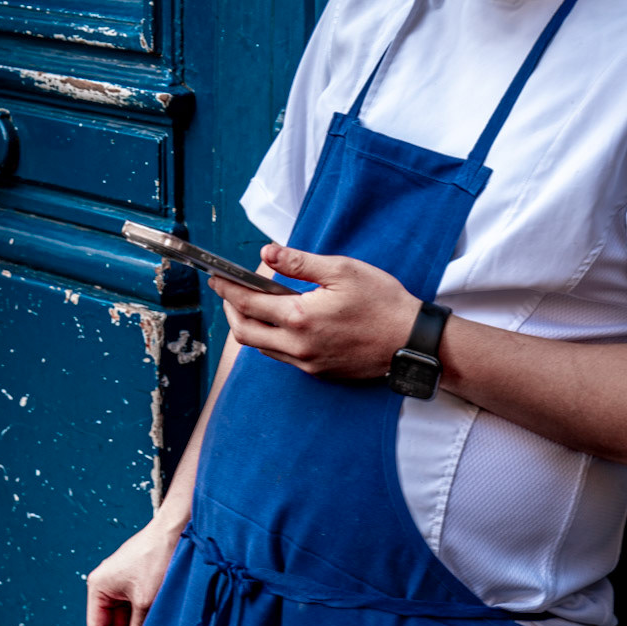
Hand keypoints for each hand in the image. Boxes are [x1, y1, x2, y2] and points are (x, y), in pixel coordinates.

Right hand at [86, 516, 182, 625]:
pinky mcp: (136, 582)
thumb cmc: (156, 559)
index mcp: (98, 588)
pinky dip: (143, 621)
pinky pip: (135, 608)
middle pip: (110, 625)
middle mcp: (105, 586)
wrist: (175, 531)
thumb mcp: (146, 601)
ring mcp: (120, 584)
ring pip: (124, 619)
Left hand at [209, 244, 420, 380]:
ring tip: (255, 306)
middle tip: (229, 293)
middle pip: (245, 333)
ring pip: (263, 349)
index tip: (216, 278)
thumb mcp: (342, 271)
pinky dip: (273, 340)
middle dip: (231, 312)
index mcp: (300, 318)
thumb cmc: (382, 302)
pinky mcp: (319, 373)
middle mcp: (298, 346)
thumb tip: (266, 253)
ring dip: (252, 327)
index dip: (227, 289)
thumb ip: (299, 262)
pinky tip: (283, 324)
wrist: (411, 342)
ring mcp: (308, 364)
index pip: (248, 303)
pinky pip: (284, 358)